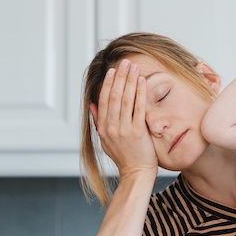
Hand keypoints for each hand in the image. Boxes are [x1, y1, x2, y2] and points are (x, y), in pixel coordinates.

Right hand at [90, 59, 157, 177]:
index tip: (113, 71)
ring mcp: (124, 129)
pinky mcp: (137, 132)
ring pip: (125, 99)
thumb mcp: (105, 140)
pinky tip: (142, 81)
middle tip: (125, 62)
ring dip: (129, 81)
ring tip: (133, 67)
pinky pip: (138, 108)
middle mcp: (111, 127)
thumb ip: (98, 121)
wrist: (136, 173)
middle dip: (120, 77)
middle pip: (114, 96)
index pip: (104, 100)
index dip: (108, 84)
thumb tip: (92, 104)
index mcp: (102, 127)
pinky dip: (140, 93)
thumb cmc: (123, 157)